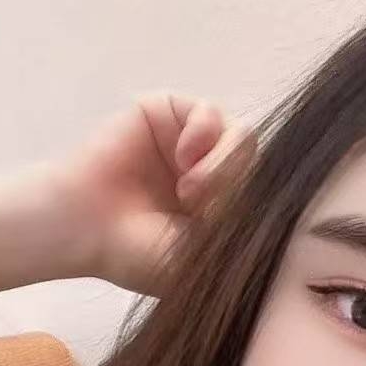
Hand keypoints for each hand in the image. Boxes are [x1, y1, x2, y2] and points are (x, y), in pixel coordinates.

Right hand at [57, 92, 256, 296]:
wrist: (86, 229)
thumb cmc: (139, 253)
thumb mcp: (204, 252)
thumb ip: (242, 225)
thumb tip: (279, 196)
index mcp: (219, 212)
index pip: (265, 197)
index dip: (255, 211)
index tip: (222, 234)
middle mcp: (209, 175)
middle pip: (258, 167)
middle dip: (236, 189)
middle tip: (202, 211)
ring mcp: (189, 144)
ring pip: (241, 138)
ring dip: (223, 165)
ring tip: (191, 191)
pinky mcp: (168, 113)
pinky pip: (211, 112)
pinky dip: (204, 134)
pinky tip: (183, 159)